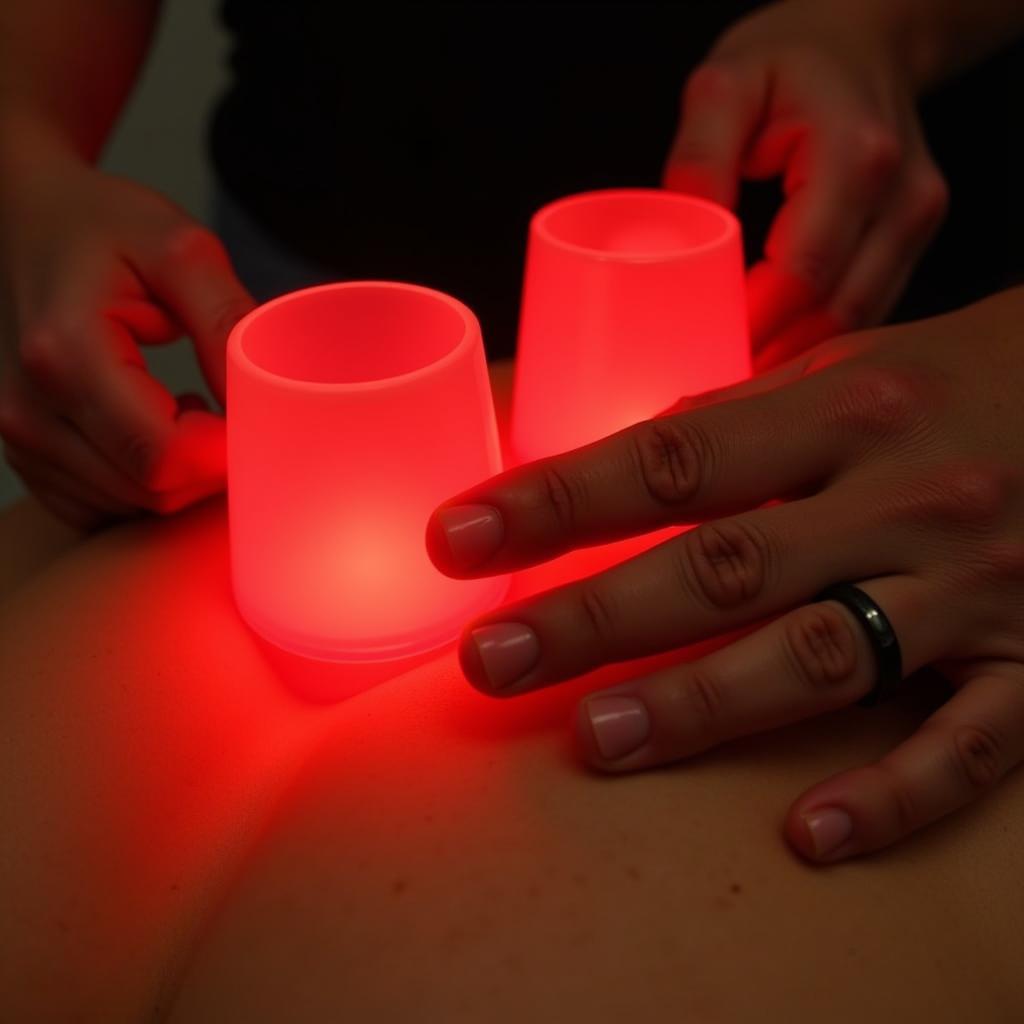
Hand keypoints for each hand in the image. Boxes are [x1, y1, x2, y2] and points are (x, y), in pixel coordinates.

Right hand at [0, 140, 253, 527]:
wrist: (17, 219)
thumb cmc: (101, 225)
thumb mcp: (180, 249)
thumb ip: (227, 321)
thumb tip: (266, 400)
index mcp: (66, 355)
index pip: (165, 456)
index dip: (225, 454)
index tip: (253, 417)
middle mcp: (29, 409)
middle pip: (153, 491)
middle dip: (208, 465)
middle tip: (226, 407)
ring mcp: (18, 439)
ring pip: (132, 507)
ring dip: (178, 473)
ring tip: (184, 407)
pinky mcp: (24, 455)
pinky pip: (102, 507)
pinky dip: (142, 483)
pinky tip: (152, 428)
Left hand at [427, 287, 1023, 862]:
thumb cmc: (960, 381)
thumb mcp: (852, 369)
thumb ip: (742, 420)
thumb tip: (626, 459)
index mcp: (846, 411)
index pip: (670, 461)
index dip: (556, 502)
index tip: (457, 536)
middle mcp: (903, 499)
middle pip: (721, 567)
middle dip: (594, 617)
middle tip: (487, 661)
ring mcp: (975, 589)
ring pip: (820, 657)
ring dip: (701, 706)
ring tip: (594, 738)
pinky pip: (968, 745)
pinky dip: (893, 793)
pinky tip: (811, 835)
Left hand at [664, 1, 948, 367]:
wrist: (859, 40)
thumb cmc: (789, 60)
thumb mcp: (725, 85)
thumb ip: (700, 156)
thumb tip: (682, 242)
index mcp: (856, 159)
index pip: (804, 273)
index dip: (753, 327)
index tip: (700, 358)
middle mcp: (901, 199)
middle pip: (834, 312)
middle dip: (770, 360)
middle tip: (709, 396)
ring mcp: (914, 223)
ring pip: (855, 324)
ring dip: (794, 362)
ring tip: (734, 390)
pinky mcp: (911, 241)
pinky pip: (864, 310)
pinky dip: (816, 341)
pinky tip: (772, 359)